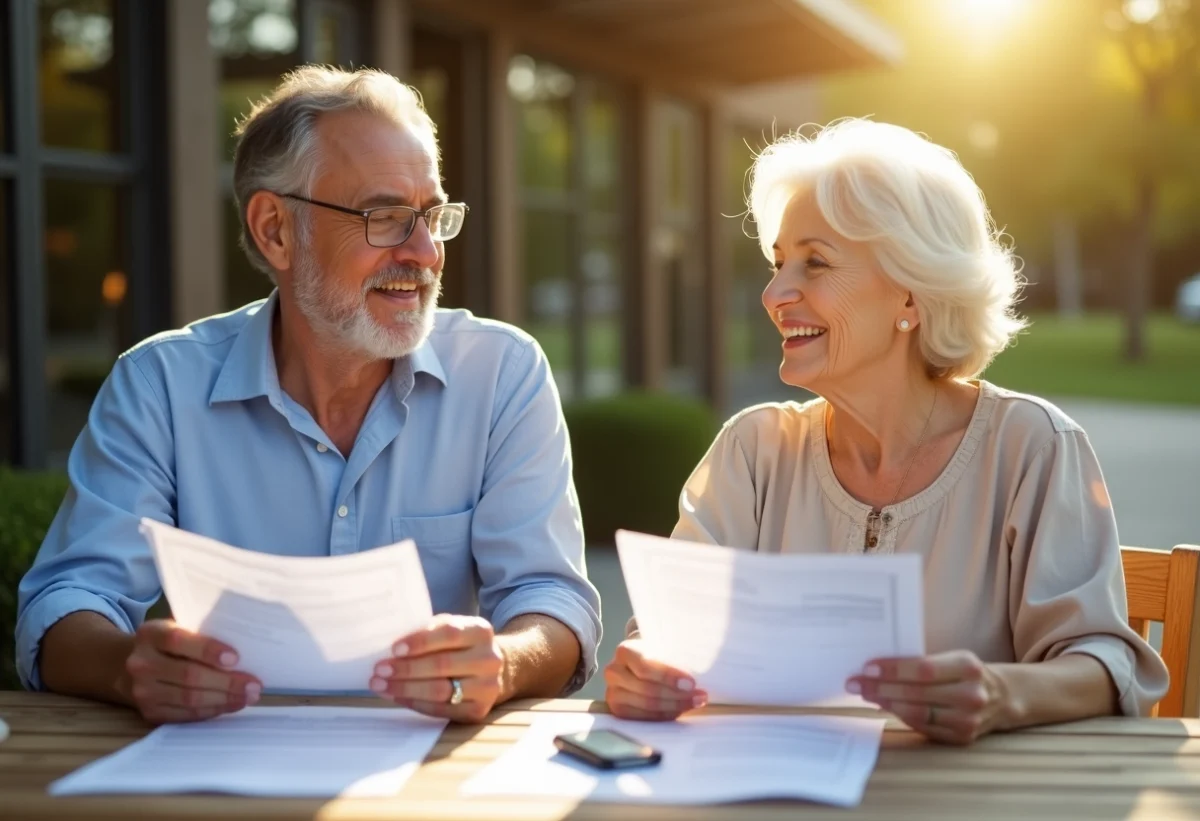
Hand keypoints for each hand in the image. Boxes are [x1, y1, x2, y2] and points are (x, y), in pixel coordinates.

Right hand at [123, 620, 260, 723]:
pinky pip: (185, 714)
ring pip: (189, 698)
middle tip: (254, 685)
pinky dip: (211, 710)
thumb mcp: (177, 628)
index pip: (178, 640)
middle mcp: (141, 663)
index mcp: (150, 634)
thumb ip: (201, 634)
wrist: (129, 666)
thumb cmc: (167, 644)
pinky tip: (230, 705)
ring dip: (224, 699)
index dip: (208, 650)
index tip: (235, 658)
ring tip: (248, 697)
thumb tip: (246, 651)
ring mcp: (142, 691)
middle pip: (188, 675)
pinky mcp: (149, 712)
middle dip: (226, 682)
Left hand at [370, 615, 503, 722]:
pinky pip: (441, 710)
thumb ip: (428, 631)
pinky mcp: (479, 710)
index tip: (394, 649)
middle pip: (442, 664)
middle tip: (379, 670)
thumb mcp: (450, 628)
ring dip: (405, 688)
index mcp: (480, 631)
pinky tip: (397, 697)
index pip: (449, 634)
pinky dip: (415, 703)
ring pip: (440, 690)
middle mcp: (489, 659)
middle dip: (406, 668)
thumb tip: (391, 646)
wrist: (487, 669)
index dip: (420, 642)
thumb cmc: (459, 645)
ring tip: (380, 685)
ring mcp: (487, 687)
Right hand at [603, 638, 706, 719]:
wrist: (638, 664)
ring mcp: (612, 692)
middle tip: (700, 697)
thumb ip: (675, 658)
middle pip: (647, 689)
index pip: (645, 667)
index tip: (692, 683)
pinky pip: (643, 718)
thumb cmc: (656, 654)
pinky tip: (680, 710)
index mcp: (625, 651)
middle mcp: (613, 671)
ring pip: (646, 705)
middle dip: (677, 695)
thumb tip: (701, 673)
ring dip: (674, 706)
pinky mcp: (617, 710)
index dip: (669, 677)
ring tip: (694, 703)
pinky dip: (664, 715)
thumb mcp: (663, 649)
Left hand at [846, 650, 1008, 744]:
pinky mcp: (961, 737)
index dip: (893, 669)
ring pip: (917, 713)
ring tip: (866, 694)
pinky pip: (923, 727)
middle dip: (880, 687)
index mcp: (968, 666)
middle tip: (855, 682)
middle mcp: (971, 694)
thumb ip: (921, 662)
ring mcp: (968, 720)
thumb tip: (877, 668)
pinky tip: (885, 707)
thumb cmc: (965, 672)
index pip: (923, 668)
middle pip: (916, 692)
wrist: (1001, 697)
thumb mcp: (952, 658)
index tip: (867, 667)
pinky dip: (900, 716)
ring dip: (886, 703)